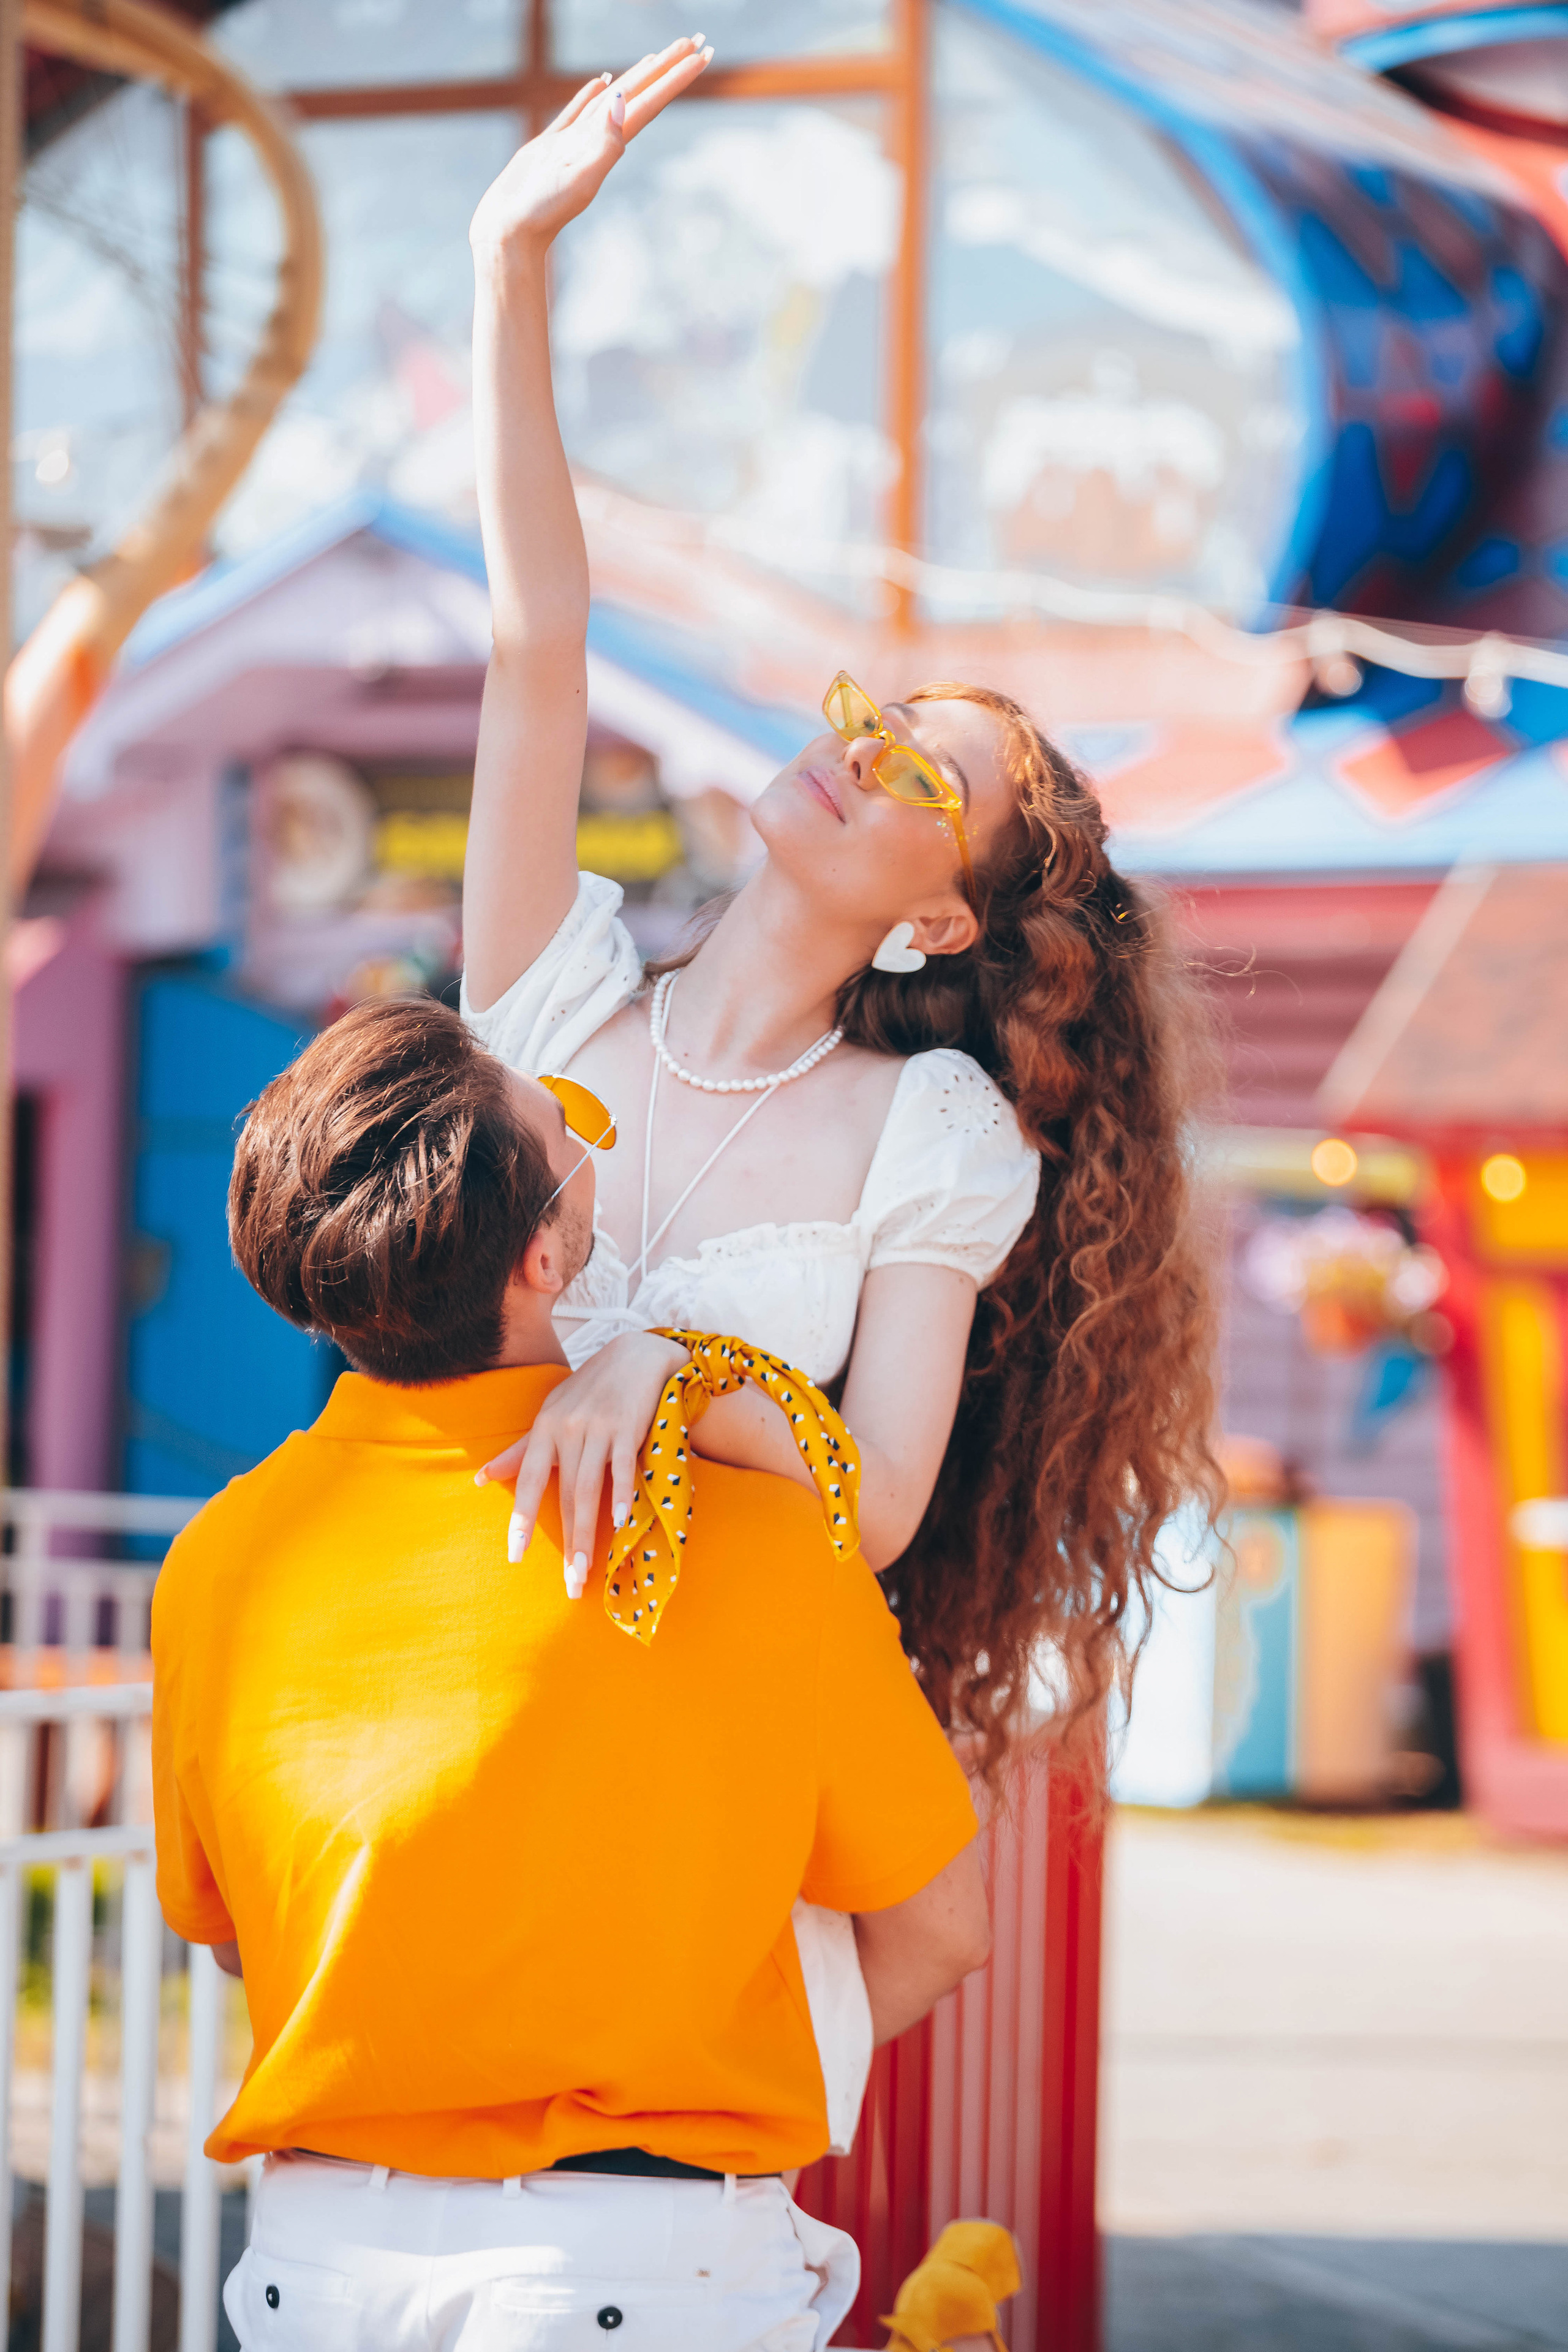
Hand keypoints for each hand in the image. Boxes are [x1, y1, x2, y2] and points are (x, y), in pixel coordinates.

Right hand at [470, 35, 711, 263]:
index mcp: (610, 144)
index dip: (676, 77)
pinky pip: (578, 111)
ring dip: (636, 77)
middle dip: (667, 67)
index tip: (702, 53)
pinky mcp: (551, 145)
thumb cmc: (544, 211)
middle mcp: (598, 139)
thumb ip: (605, 143)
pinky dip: (591, 94)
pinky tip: (602, 83)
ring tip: (657, 58)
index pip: (651, 102)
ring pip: (612, 98)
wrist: (511, 232)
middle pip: (640, 93)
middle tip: (694, 42)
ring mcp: (575, 141)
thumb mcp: (580, 179)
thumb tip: (622, 102)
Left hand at [476, 1331, 690, 1589]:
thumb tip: (482, 1478)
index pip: (529, 1481)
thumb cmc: (587, 1392)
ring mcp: (599, 1428)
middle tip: (569, 1583)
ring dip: (589, 1532)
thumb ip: (521, 1451)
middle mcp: (568, 1429)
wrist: (634, 1355)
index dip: (523, 1519)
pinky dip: (623, 1494)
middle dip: (567, 1541)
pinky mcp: (629, 1427)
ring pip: (590, 1488)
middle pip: (565, 1494)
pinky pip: (623, 1466)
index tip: (516, 1555)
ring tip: (587, 1569)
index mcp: (545, 1430)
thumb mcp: (550, 1416)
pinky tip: (621, 1523)